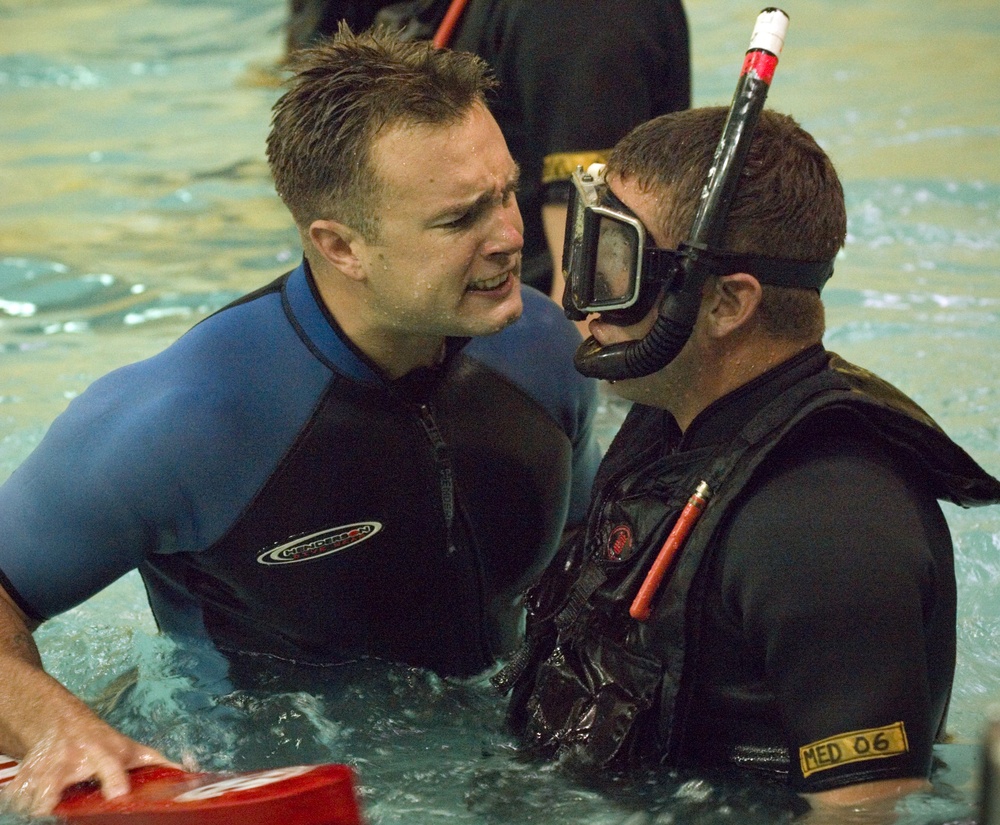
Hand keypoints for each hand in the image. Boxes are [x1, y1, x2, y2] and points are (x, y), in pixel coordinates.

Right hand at [1, 725, 178, 815]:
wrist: (58, 723)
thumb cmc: (101, 740)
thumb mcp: (129, 748)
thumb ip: (156, 762)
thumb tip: (188, 772)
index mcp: (101, 753)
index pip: (109, 766)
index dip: (113, 780)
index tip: (117, 794)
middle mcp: (69, 761)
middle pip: (53, 786)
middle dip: (49, 801)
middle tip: (51, 811)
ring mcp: (43, 769)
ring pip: (29, 795)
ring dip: (34, 805)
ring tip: (43, 811)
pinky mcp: (24, 777)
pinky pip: (16, 796)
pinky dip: (20, 802)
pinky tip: (28, 807)